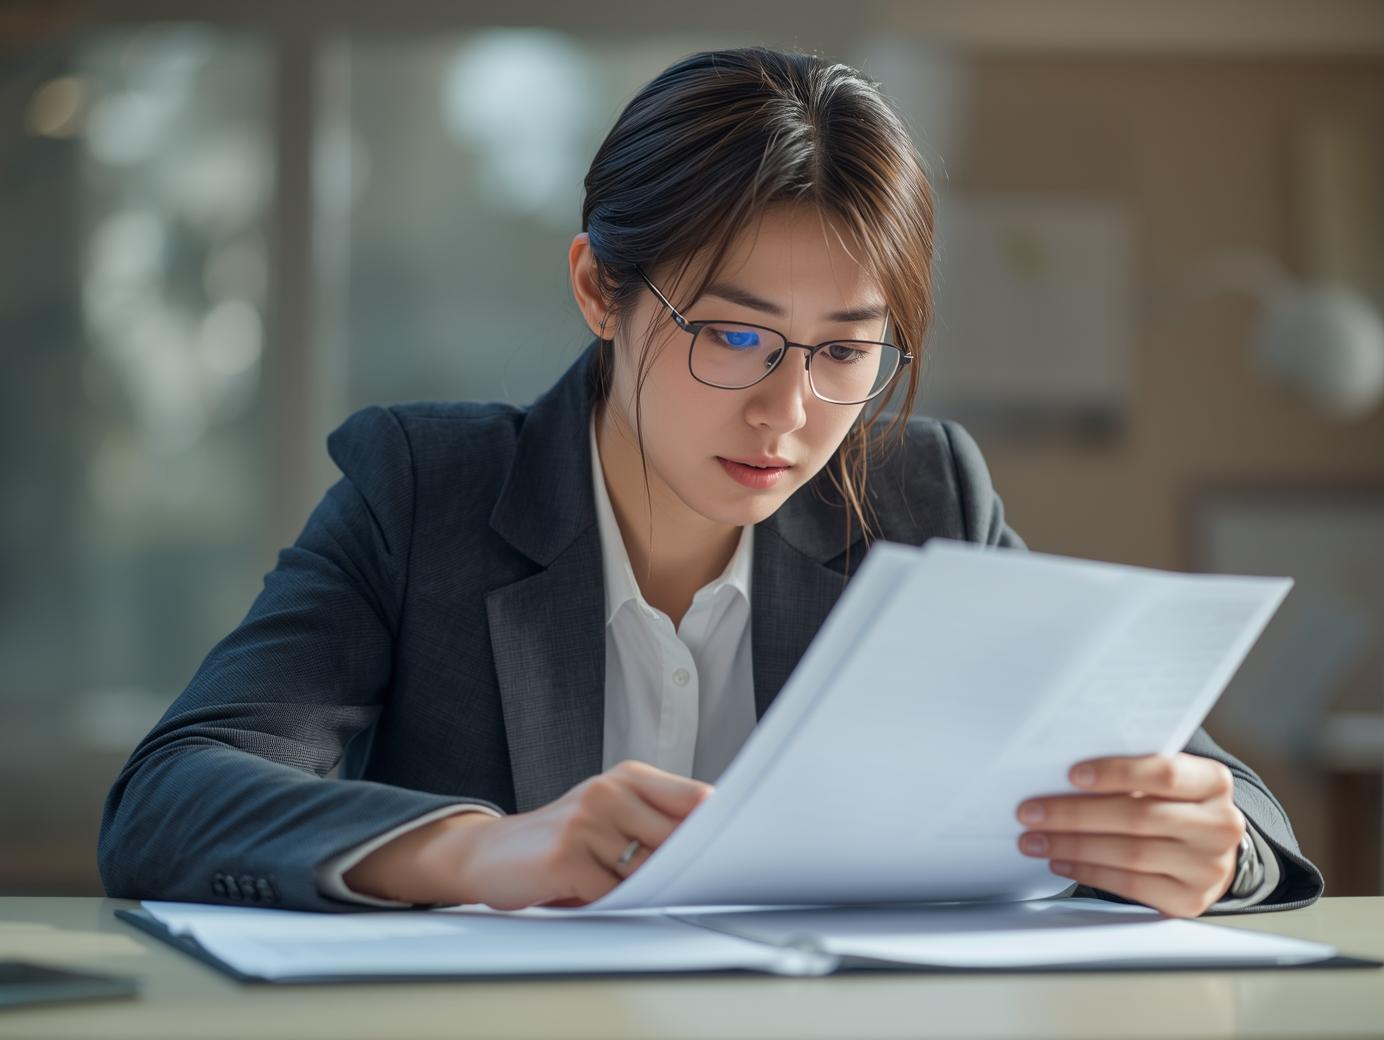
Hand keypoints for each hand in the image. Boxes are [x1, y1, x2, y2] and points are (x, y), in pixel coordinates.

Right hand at [344, 760, 711, 909]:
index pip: (695, 798)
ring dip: (645, 888)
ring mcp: (588, 821)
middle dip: (686, 866)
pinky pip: (614, 892)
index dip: (719, 827)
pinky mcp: (568, 856)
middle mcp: (610, 790)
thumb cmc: (563, 839)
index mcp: (628, 777)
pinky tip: (590, 893)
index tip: (742, 849)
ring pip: (649, 870)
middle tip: (695, 882)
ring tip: (625, 884)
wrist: (491, 853)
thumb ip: (657, 823)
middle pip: (678, 838)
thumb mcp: (611, 816)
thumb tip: (714, 849)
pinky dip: (610, 902)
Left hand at [1014, 753, 1244, 917]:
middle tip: (1030, 812)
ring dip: (1072, 846)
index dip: (1116, 773)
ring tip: (1034, 840)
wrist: (1208, 850)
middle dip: (1075, 814)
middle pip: (1138, 817)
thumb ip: (1131, 770)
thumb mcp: (1165, 779)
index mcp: (1213, 782)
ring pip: (1130, 854)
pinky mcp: (1190, 901)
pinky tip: (1060, 862)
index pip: (1164, 773)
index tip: (1071, 775)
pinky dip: (1088, 872)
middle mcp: (1220, 825)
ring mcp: (1208, 867)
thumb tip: (1061, 771)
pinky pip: (1130, 885)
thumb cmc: (1171, 804)